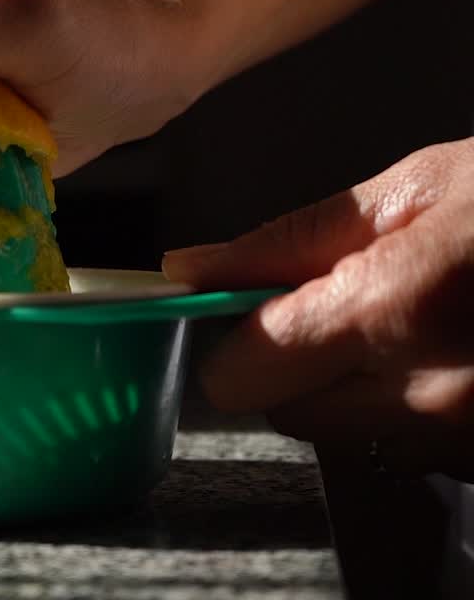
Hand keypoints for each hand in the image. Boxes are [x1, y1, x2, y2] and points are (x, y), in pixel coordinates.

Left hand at [164, 138, 473, 480]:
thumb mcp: (423, 187)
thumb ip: (295, 238)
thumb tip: (191, 269)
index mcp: (394, 310)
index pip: (239, 373)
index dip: (234, 339)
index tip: (249, 307)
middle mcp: (430, 398)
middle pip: (286, 412)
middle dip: (295, 365)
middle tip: (348, 307)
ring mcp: (467, 442)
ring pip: (350, 437)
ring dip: (358, 392)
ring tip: (418, 327)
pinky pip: (416, 449)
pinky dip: (415, 410)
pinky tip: (457, 355)